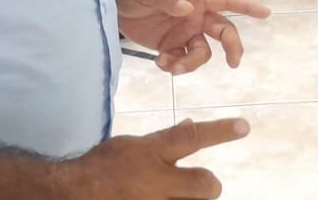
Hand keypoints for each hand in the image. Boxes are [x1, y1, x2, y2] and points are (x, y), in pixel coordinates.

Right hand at [56, 117, 251, 198]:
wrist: (73, 193)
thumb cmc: (103, 166)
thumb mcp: (132, 145)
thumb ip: (163, 140)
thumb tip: (189, 125)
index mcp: (152, 154)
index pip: (191, 137)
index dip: (220, 131)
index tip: (244, 126)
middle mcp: (157, 181)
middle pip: (206, 184)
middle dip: (209, 184)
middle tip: (201, 184)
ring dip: (190, 199)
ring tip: (174, 194)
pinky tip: (161, 198)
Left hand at [114, 0, 271, 73]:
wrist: (112, 3)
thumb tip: (188, 8)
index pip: (225, 1)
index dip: (246, 6)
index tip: (266, 13)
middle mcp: (195, 16)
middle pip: (223, 32)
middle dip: (232, 47)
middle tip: (233, 63)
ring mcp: (184, 33)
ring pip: (202, 53)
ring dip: (191, 64)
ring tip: (170, 65)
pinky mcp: (170, 46)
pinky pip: (182, 61)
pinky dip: (174, 66)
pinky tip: (159, 62)